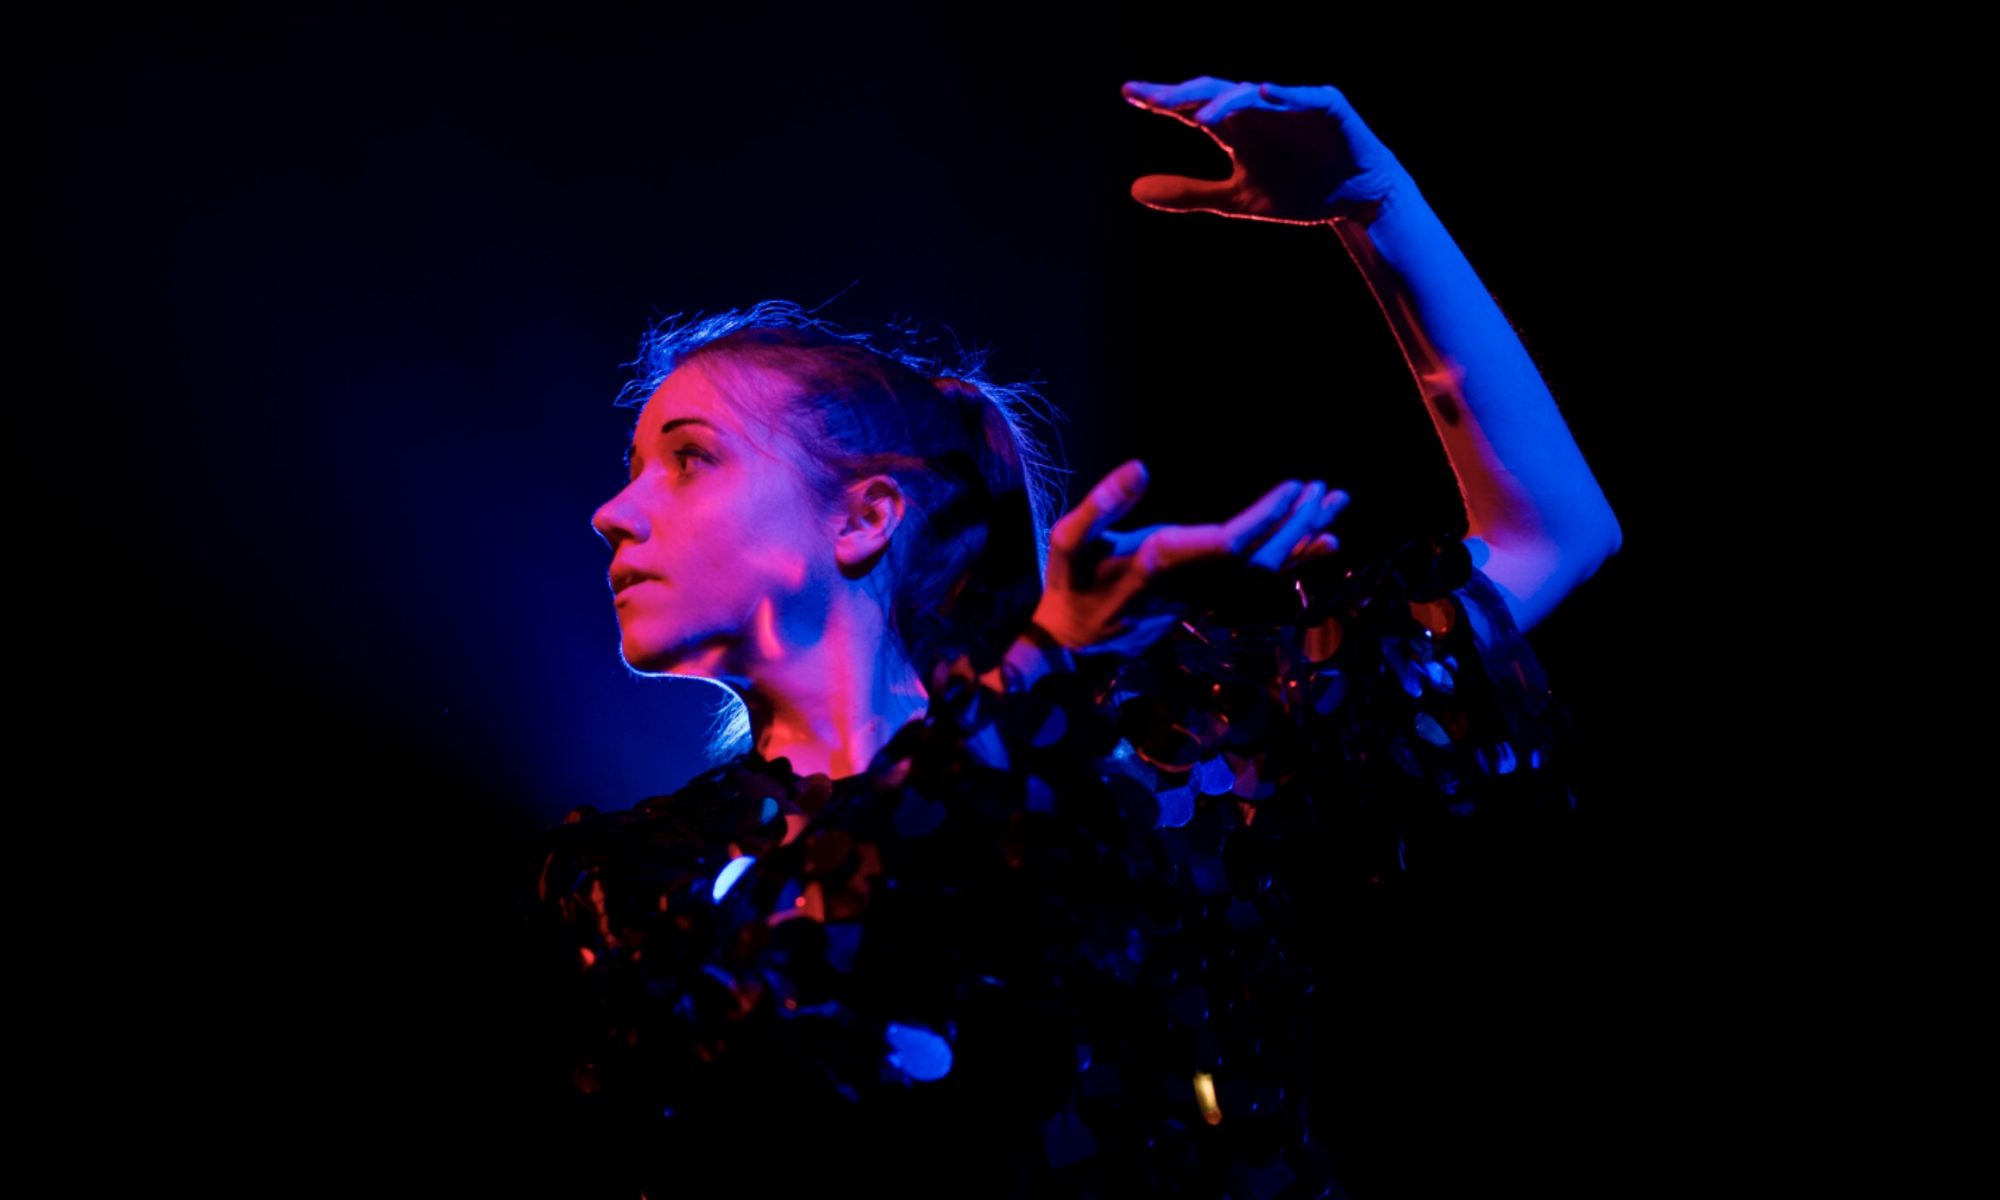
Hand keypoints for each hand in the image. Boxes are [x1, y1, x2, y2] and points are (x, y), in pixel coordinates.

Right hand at [1032, 460, 1349, 660]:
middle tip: (1329, 493)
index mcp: (1160, 565)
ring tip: (1337, 505)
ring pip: (1266, 573)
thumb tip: (1139, 467)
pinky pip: (1261, 584)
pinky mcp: (1210, 602)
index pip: (1227, 544)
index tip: (1296, 488)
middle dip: (1297, 525)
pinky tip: (1323, 544)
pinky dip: (1295, 562)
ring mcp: (1204, 598)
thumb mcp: (1069, 539)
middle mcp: (1191, 586)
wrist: (1074, 643)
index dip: (1266, 519)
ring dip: (1304, 539)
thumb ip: (1102, 503)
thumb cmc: (1070, 583)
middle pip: (1260, 559)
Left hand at [1120, 77, 1408, 223]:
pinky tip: (1260, 93)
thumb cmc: (1298, 194)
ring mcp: (1293, 103)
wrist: (1356, 202)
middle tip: (1150, 97)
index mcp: (1236, 127)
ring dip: (1225, 103)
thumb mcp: (1236, 199)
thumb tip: (1134, 189)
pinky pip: (1302, 96)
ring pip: (1251, 95)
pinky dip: (1282, 95)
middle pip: (1214, 93)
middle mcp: (1259, 109)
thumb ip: (1188, 193)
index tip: (1130, 94)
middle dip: (1184, 94)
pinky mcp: (1327, 105)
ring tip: (1197, 117)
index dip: (1163, 99)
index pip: (1192, 107)